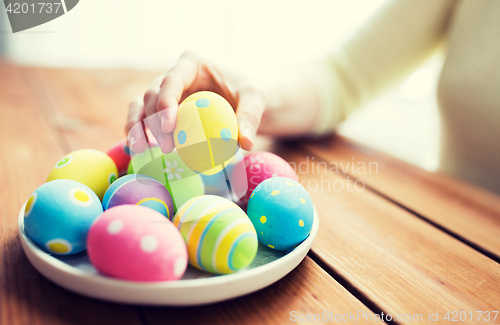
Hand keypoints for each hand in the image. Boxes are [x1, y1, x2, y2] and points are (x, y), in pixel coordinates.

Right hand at [125, 51, 265, 153]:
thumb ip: (250, 115)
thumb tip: (245, 142)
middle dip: (153, 121)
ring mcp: (164, 94)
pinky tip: (137, 151)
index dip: (166, 101)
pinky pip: (144, 121)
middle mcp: (173, 76)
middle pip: (153, 95)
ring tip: (139, 150)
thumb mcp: (256, 98)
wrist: (244, 101)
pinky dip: (139, 134)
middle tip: (167, 147)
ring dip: (137, 127)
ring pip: (141, 106)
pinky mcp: (161, 111)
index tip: (170, 126)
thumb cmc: (249, 93)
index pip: (172, 79)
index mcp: (192, 65)